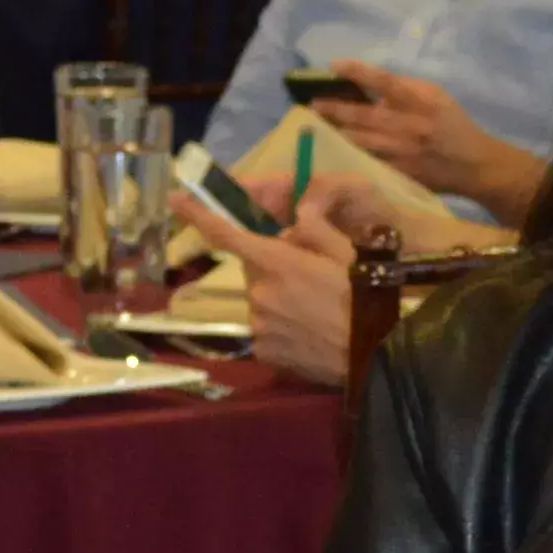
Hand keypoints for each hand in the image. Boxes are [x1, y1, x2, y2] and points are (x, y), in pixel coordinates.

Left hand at [175, 181, 364, 391]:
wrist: (377, 355)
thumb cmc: (365, 297)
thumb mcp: (346, 251)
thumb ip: (312, 229)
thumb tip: (286, 228)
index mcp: (278, 262)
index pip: (228, 234)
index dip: (198, 214)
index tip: (174, 197)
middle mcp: (260, 293)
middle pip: (253, 268)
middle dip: (272, 265)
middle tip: (308, 275)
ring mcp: (259, 325)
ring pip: (260, 299)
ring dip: (278, 297)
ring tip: (316, 309)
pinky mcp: (263, 352)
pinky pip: (265, 328)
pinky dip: (281, 325)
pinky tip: (309, 330)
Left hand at [310, 63, 497, 203]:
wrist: (474, 165)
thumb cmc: (452, 124)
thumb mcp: (437, 96)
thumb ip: (406, 87)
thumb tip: (371, 82)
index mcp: (420, 103)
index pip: (386, 83)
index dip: (359, 73)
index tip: (335, 66)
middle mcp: (409, 127)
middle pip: (364, 115)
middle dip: (335, 109)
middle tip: (313, 105)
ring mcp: (403, 153)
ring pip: (360, 142)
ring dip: (336, 133)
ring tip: (316, 125)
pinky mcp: (399, 174)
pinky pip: (368, 162)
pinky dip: (349, 154)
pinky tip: (332, 149)